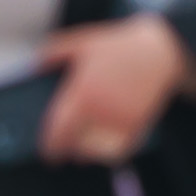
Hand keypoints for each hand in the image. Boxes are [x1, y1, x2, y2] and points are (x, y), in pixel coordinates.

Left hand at [25, 13, 192, 154]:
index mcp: (82, 92)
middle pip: (77, 146)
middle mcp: (100, 111)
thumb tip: (33, 65)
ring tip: (83, 150)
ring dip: (89, 153)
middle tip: (64, 149)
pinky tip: (105, 148)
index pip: (59, 132)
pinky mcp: (138, 125)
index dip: (50, 148)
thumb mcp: (83, 41)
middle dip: (69, 150)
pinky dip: (111, 154)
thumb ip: (54, 51)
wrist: (161, 50)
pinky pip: (121, 150)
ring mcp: (120, 120)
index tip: (48, 153)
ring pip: (98, 151)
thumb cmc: (120, 46)